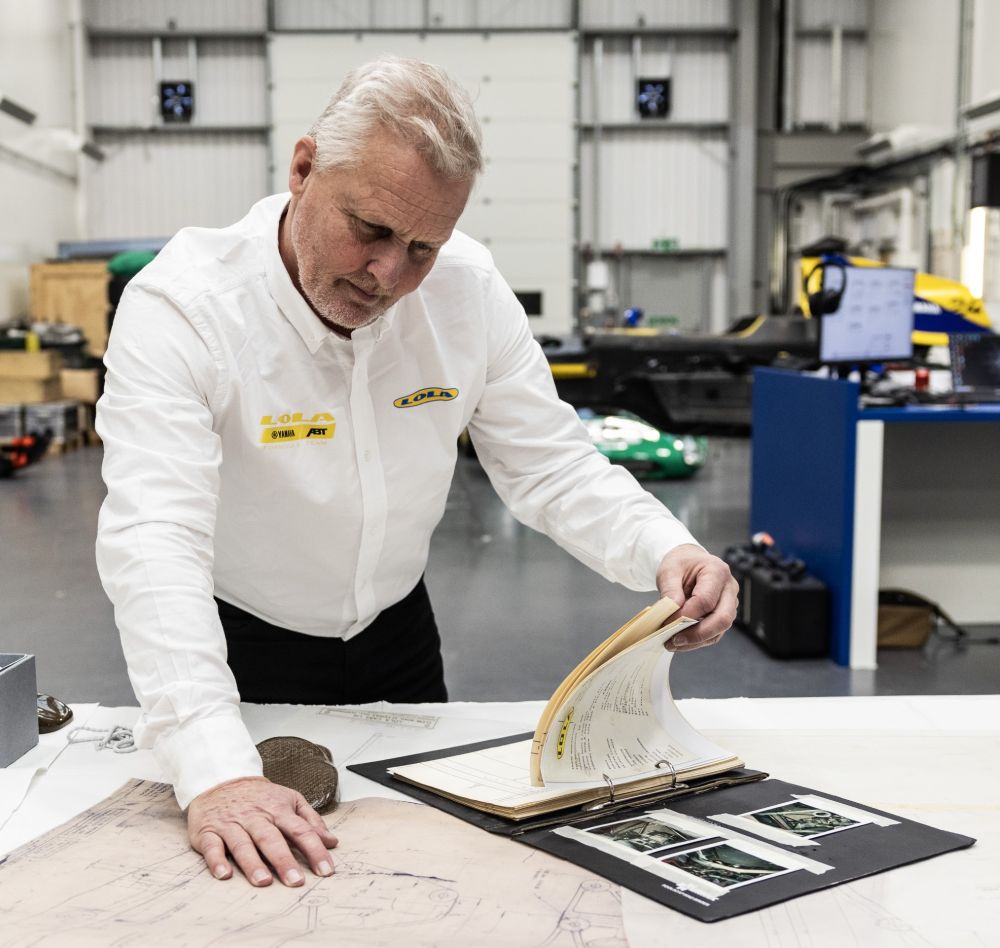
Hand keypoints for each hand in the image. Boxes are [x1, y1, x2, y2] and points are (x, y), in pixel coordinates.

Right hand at [187, 776, 338, 885]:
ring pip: (243, 844)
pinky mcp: (209, 831)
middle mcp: (256, 817)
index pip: (300, 830)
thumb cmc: (260, 797)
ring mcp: (232, 824)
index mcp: (278, 809)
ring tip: (264, 881)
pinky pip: (213, 846)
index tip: (326, 870)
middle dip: (284, 860)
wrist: (222, 780)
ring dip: (253, 863)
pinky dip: (217, 860)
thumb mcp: (289, 799)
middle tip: (296, 881)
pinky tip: (224, 874)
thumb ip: (311, 820)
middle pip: (271, 839)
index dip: (315, 850)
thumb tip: (331, 842)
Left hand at [656, 544, 737, 651]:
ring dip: (696, 641)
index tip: (667, 622)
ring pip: (720, 630)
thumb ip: (670, 590)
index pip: (705, 600)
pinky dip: (698, 640)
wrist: (688, 562)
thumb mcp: (669, 570)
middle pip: (722, 618)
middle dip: (697, 634)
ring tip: (673, 643)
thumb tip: (673, 612)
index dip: (686, 615)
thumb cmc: (680, 564)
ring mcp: (730, 603)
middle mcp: (729, 588)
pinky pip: (715, 633)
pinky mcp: (724, 614)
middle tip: (674, 640)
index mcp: (717, 571)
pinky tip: (680, 642)